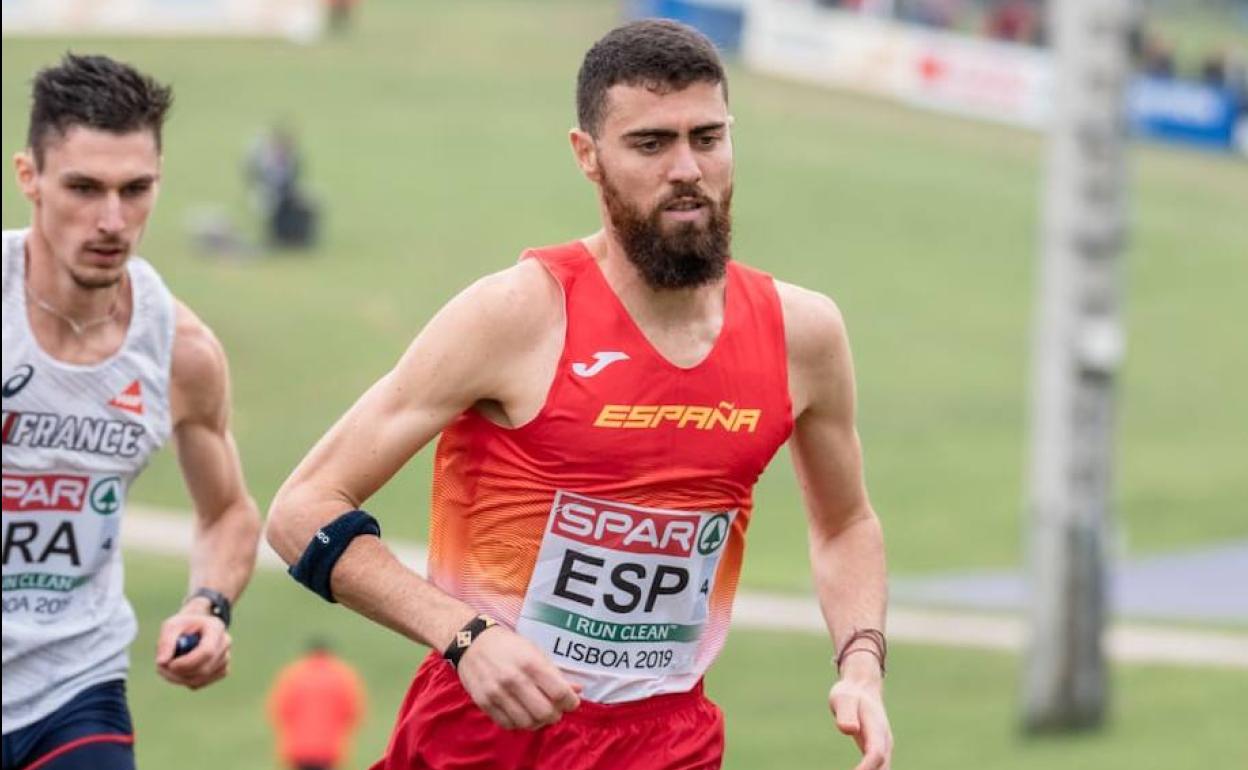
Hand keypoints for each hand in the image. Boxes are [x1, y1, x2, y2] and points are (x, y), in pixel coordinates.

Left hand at [155, 604, 231, 689]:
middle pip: (204, 669)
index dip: (187, 662)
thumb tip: (162, 662)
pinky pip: (199, 683)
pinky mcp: (222, 670)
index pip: (207, 651)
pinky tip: (180, 669)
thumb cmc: (182, 626)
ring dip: (179, 678)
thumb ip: (166, 642)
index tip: (169, 665)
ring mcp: (225, 657)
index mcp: (216, 627)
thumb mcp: (171, 626)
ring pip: (200, 679)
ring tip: (168, 666)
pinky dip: (185, 680)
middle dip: (180, 673)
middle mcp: (225, 642)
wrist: (195, 627)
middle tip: (161, 668)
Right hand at [456, 624, 581, 729]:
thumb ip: (556, 673)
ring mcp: (497, 693)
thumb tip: (578, 690)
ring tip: (538, 713)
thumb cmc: (508, 646)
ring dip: (538, 722)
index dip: (571, 702)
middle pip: (545, 712)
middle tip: (555, 710)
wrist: (472, 643)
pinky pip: (508, 725)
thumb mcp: (535, 652)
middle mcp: (514, 680)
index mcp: (531, 663)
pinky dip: (519, 723)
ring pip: (527, 723)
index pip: (559, 693)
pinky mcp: (484, 703)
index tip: (571, 702)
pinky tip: (522, 713)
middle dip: (556, 715)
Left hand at [829, 658, 891, 769]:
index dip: (865, 768)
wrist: (862, 688)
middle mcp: (884, 742)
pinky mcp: (878, 754)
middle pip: (883, 769)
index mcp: (877, 729)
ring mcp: (884, 749)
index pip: (875, 753)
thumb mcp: (843, 698)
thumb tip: (848, 730)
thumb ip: (846, 713)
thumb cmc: (850, 693)